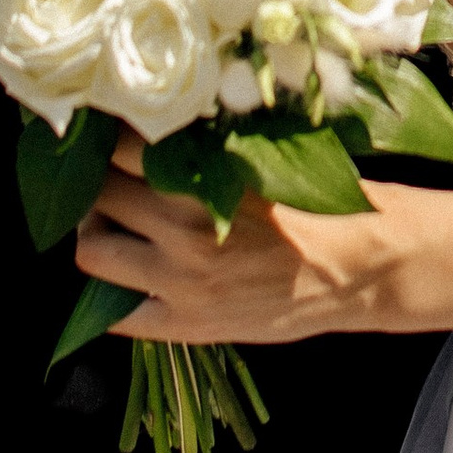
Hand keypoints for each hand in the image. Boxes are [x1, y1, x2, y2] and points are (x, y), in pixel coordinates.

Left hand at [77, 134, 406, 342]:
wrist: (361, 270)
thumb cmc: (322, 205)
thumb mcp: (263, 161)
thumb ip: (206, 150)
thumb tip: (153, 127)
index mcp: (203, 179)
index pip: (120, 146)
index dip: (107, 137)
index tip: (104, 133)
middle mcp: (182, 228)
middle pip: (97, 194)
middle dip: (97, 183)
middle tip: (106, 179)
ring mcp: (179, 281)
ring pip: (92, 251)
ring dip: (97, 234)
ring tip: (114, 227)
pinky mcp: (186, 324)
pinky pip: (114, 314)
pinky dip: (112, 295)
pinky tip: (128, 279)